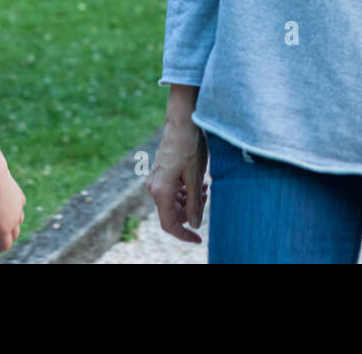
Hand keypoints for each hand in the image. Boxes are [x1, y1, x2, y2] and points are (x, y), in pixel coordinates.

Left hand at [0, 169, 25, 252]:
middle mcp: (15, 220)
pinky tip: (6, 207)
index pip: (6, 244)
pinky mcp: (20, 198)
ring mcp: (19, 208)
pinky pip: (19, 208)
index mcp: (5, 228)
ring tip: (0, 221)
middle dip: (5, 238)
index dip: (0, 249)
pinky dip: (13, 212)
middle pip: (14, 234)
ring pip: (18, 221)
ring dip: (10, 225)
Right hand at [148, 118, 208, 242]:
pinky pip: (172, 191)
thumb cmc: (189, 147)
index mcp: (161, 191)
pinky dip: (185, 191)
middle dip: (191, 211)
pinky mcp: (160, 173)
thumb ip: (194, 203)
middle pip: (172, 213)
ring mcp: (156, 180)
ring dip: (189, 199)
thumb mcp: (196, 178)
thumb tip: (195, 224)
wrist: (181, 122)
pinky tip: (198, 181)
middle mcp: (154, 187)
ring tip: (205, 186)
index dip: (184, 235)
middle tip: (207, 196)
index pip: (169, 224)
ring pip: (173, 202)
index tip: (198, 239)